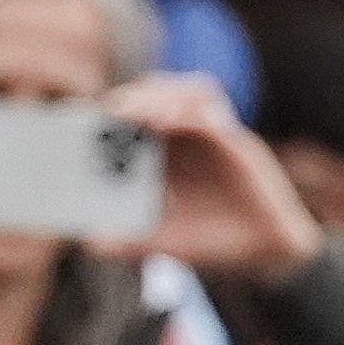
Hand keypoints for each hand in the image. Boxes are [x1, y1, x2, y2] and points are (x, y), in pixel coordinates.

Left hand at [105, 72, 323, 277]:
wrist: (258, 251)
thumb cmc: (209, 241)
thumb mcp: (161, 243)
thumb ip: (127, 240)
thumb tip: (89, 242)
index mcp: (163, 152)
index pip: (135, 116)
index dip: (112, 111)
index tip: (84, 116)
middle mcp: (186, 136)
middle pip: (157, 95)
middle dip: (133, 98)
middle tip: (110, 111)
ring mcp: (211, 134)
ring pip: (184, 93)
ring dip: (159, 97)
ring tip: (135, 113)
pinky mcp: (234, 140)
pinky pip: (210, 114)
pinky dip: (187, 112)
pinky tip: (165, 122)